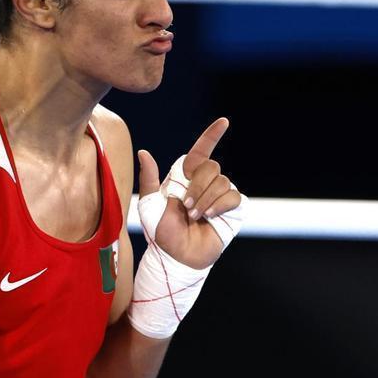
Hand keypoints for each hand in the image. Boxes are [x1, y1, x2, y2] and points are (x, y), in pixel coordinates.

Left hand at [138, 118, 241, 269]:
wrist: (176, 255)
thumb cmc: (161, 233)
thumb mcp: (149, 204)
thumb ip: (149, 179)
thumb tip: (144, 153)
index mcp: (186, 177)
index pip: (202, 150)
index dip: (212, 135)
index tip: (224, 122)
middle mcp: (205, 183)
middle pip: (212, 167)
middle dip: (198, 186)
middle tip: (187, 206)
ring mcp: (220, 196)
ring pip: (222, 181)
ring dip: (206, 199)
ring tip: (196, 216)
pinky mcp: (232, 209)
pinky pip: (233, 196)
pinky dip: (220, 205)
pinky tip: (210, 217)